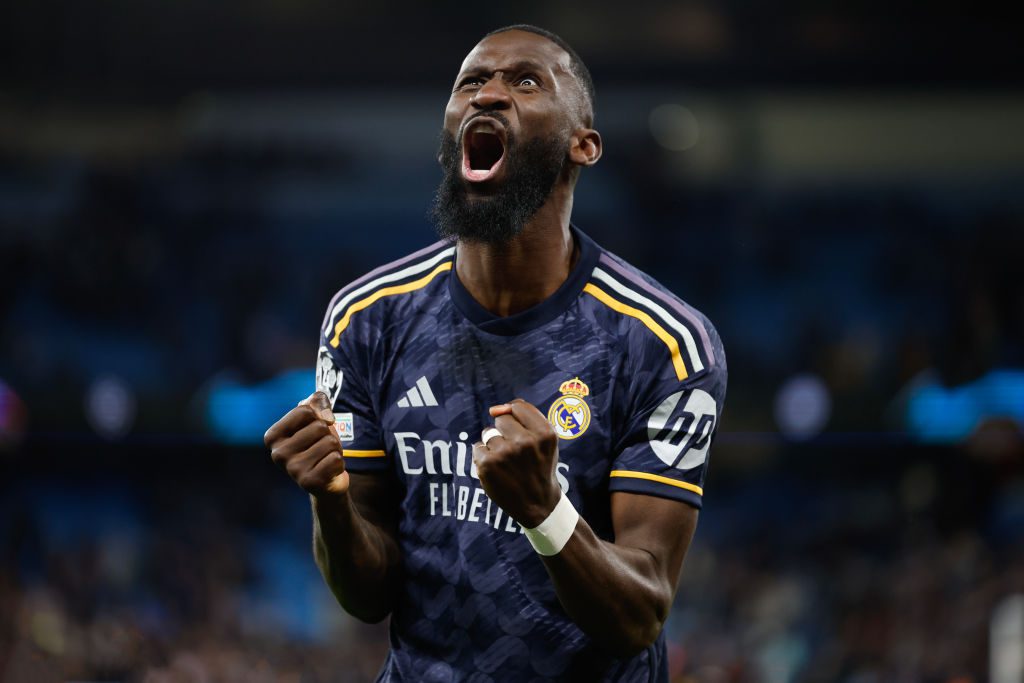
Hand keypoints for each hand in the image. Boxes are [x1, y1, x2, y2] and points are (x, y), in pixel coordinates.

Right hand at [265, 391, 348, 497]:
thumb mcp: (315, 418)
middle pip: (319, 426)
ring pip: (330, 442)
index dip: (318, 416)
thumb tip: (324, 411)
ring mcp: (292, 470)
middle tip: (321, 448)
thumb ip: (316, 401)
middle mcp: (277, 454)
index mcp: (272, 436)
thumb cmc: (318, 444)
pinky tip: (329, 470)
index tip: (315, 429)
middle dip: (328, 435)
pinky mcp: (309, 482)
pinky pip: (336, 459)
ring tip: (325, 458)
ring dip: (335, 449)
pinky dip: (339, 463)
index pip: (304, 410)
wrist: (327, 480)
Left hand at [473, 399, 561, 527]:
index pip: (518, 406)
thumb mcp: (544, 439)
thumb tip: (494, 409)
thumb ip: (525, 415)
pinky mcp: (488, 464)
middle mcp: (526, 442)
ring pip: (488, 433)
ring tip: (507, 463)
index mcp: (545, 433)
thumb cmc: (539, 465)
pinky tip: (497, 470)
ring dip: (494, 446)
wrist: (537, 504)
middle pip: (501, 419)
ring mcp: (506, 453)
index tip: (521, 433)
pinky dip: (484, 458)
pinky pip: (478, 447)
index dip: (516, 418)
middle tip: (516, 453)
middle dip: (505, 432)